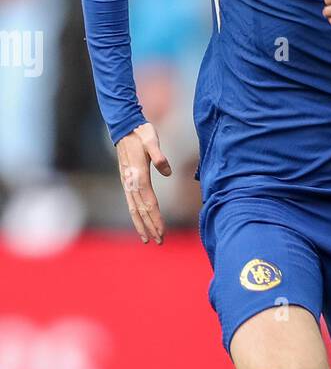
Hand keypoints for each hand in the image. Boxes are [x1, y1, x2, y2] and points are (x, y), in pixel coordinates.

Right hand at [116, 122, 171, 243]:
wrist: (124, 127)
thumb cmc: (141, 133)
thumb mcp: (152, 140)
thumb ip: (159, 156)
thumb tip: (167, 171)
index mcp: (138, 175)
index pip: (149, 202)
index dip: (156, 218)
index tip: (162, 231)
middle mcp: (131, 182)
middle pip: (141, 210)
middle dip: (150, 227)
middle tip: (159, 241)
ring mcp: (127, 183)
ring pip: (134, 209)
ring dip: (141, 225)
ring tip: (148, 239)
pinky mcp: (126, 181)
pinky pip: (131, 203)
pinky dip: (135, 216)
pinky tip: (140, 223)